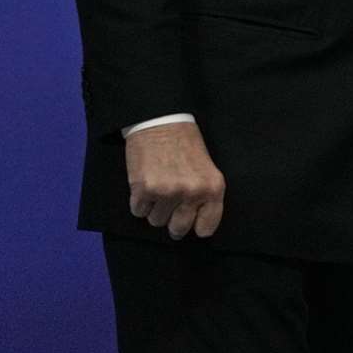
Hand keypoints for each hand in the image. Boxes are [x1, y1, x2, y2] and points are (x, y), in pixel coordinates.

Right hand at [125, 122, 226, 239]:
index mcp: (213, 188)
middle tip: (169, 203)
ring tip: (159, 185)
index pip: (206, 228)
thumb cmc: (186, 146)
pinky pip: (139, 211)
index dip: (195, 226)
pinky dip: (139, 201)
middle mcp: (192, 192)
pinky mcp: (144, 190)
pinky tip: (146, 182)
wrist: (162, 122)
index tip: (190, 220)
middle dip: (171, 220)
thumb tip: (195, 226)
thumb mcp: (207, 169)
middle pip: (178, 229)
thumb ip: (205, 196)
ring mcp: (168, 192)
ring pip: (156, 221)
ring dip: (154, 208)